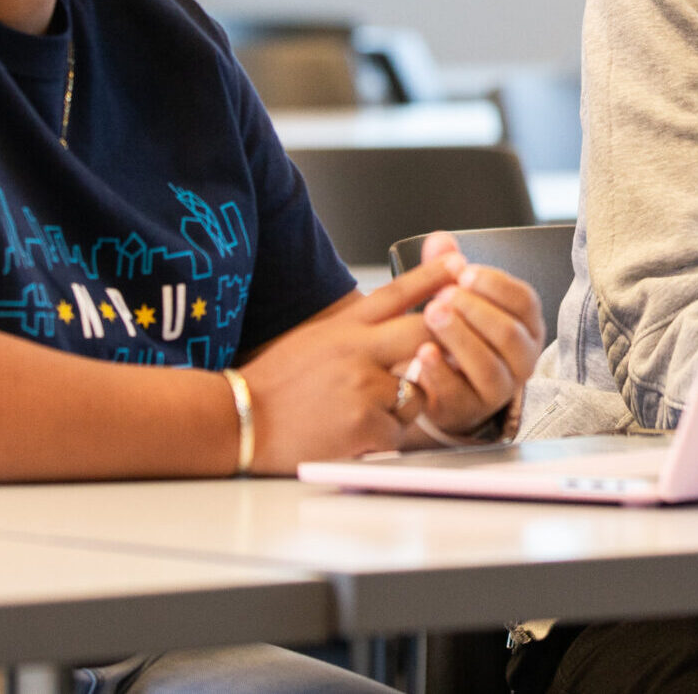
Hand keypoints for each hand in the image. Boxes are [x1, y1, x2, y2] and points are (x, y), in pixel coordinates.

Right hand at [236, 262, 448, 472]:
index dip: (432, 275)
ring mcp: (363, 387)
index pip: (396, 293)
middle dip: (446, 337)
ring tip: (364, 410)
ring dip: (402, 404)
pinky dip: (383, 436)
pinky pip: (398, 430)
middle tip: (457, 344)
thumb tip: (398, 321)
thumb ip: (355, 330)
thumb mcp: (313, 338)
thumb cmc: (275, 383)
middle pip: (424, 332)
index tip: (459, 260)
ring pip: (417, 391)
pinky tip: (354, 435)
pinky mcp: (365, 424)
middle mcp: (357, 351)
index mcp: (344, 327)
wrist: (238, 420)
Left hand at [399, 232, 543, 439]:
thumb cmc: (457, 333)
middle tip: (443, 294)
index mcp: (526, 324)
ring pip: (488, 365)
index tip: (463, 272)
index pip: (524, 301)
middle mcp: (522, 358)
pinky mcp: (471, 409)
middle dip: (475, 310)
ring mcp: (500, 388)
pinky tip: (423, 351)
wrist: (442, 383)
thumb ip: (448, 269)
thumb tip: (439, 240)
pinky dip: (440, 371)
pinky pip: (459, 392)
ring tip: (431, 314)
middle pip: (508, 333)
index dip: (495, 285)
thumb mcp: (456, 298)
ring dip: (459, 337)